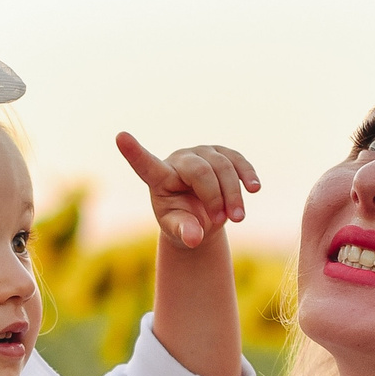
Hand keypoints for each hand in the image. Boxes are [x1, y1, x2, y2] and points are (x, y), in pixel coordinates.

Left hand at [116, 134, 259, 249]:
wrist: (201, 214)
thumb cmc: (183, 220)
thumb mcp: (178, 230)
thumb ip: (184, 233)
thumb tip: (194, 238)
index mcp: (160, 177)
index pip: (145, 164)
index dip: (133, 152)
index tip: (120, 137)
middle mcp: (179, 159)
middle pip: (202, 171)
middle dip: (215, 197)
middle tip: (222, 221)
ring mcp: (202, 152)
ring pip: (224, 166)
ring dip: (234, 194)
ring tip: (237, 219)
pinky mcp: (222, 153)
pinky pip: (237, 160)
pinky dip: (247, 175)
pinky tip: (254, 189)